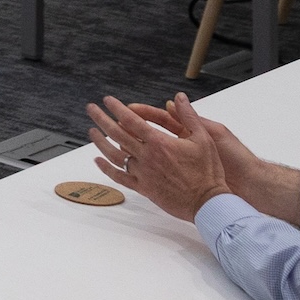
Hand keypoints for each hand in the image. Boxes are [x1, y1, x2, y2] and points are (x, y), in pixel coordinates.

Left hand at [85, 93, 281, 223]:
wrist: (207, 203)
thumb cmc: (208, 172)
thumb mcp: (204, 139)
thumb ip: (189, 116)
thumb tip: (179, 96)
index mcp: (159, 142)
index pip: (131, 120)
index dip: (117, 108)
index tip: (107, 100)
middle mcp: (146, 156)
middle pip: (117, 134)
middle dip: (101, 119)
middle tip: (91, 109)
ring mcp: (142, 173)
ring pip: (114, 155)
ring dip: (100, 142)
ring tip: (91, 131)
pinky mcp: (143, 188)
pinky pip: (119, 177)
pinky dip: (106, 168)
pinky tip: (97, 160)